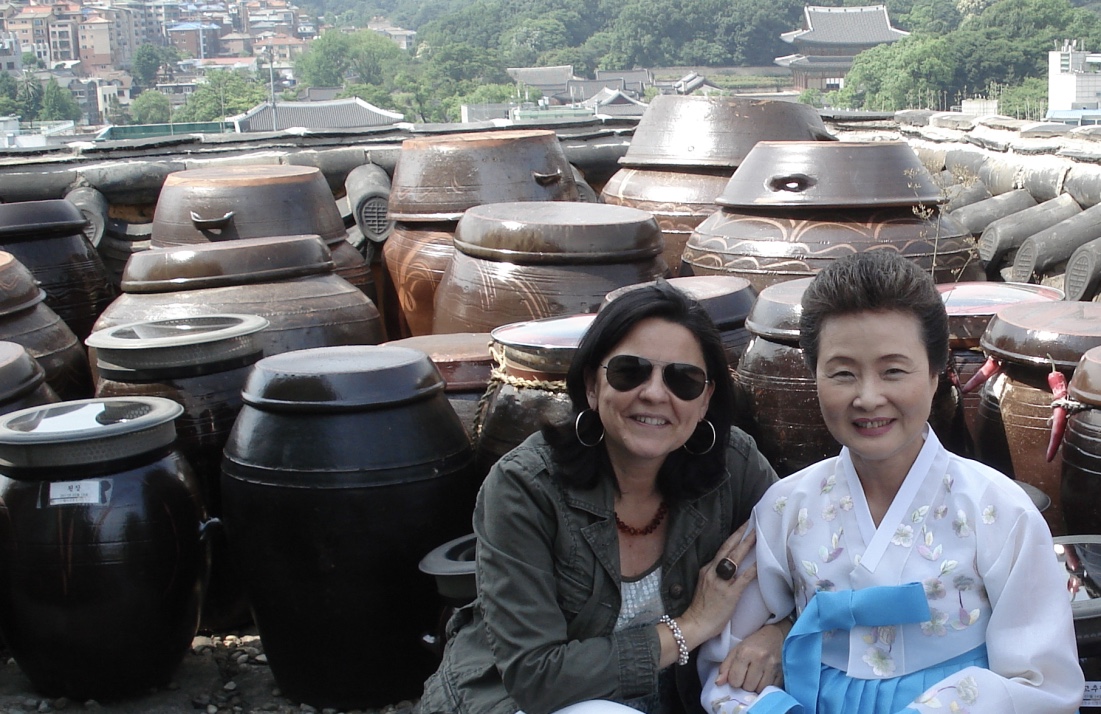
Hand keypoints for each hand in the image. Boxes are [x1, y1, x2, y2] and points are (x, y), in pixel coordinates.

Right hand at [678, 522, 757, 647]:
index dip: (732, 538)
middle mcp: (713, 571)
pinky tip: (760, 562)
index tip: (742, 527)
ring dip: (747, 546)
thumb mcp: (703, 586)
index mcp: (706, 569)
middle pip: (728, 549)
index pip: (721, 549)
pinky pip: (743, 578)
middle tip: (751, 523)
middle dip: (740, 535)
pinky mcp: (730, 593)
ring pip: (735, 559)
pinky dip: (752, 569)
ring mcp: (721, 582)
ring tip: (757, 535)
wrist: (695, 624)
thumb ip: (713, 575)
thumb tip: (725, 569)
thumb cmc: (701, 608)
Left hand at [715, 622, 785, 691]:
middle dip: (745, 684)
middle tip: (747, 676)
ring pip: (759, 690)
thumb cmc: (753, 643)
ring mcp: (772, 667)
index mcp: (745, 652)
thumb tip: (718, 683)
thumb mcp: (737, 650)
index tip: (736, 676)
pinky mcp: (782, 672)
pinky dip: (766, 687)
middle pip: (747, 686)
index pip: (735, 680)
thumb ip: (726, 666)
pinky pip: (771, 689)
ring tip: (755, 678)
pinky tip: (764, 679)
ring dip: (755, 687)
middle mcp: (760, 659)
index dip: (734, 681)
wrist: (776, 636)